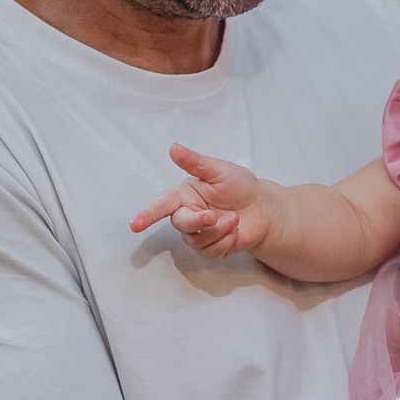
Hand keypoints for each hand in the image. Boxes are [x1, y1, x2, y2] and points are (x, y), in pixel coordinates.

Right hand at [127, 143, 275, 257]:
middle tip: (214, 216)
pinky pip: (211, 252)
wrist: (264, 208)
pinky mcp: (212, 248)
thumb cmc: (241, 186)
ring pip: (196, 240)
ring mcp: (200, 233)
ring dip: (218, 231)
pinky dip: (226, 242)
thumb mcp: (220, 170)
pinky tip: (236, 231)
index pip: (163, 205)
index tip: (135, 225)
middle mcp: (189, 214)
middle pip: (180, 224)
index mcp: (185, 195)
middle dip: (197, 222)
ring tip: (235, 219)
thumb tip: (173, 147)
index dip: (148, 214)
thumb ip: (195, 162)